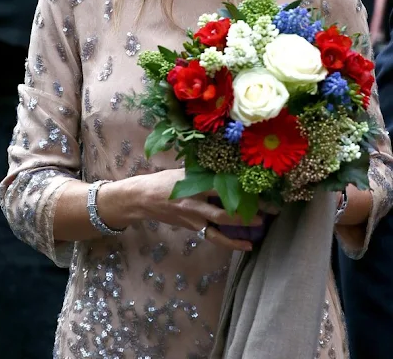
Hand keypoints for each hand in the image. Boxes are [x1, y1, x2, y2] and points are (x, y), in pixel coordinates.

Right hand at [126, 168, 262, 251]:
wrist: (143, 199)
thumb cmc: (164, 181)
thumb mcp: (184, 172)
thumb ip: (204, 173)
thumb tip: (229, 168)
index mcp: (195, 185)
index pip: (223, 187)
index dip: (243, 189)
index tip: (262, 187)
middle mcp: (196, 203)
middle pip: (227, 210)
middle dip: (250, 211)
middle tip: (270, 210)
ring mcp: (194, 219)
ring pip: (222, 227)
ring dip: (243, 228)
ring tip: (261, 227)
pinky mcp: (194, 228)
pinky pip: (215, 236)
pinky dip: (232, 242)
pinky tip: (247, 245)